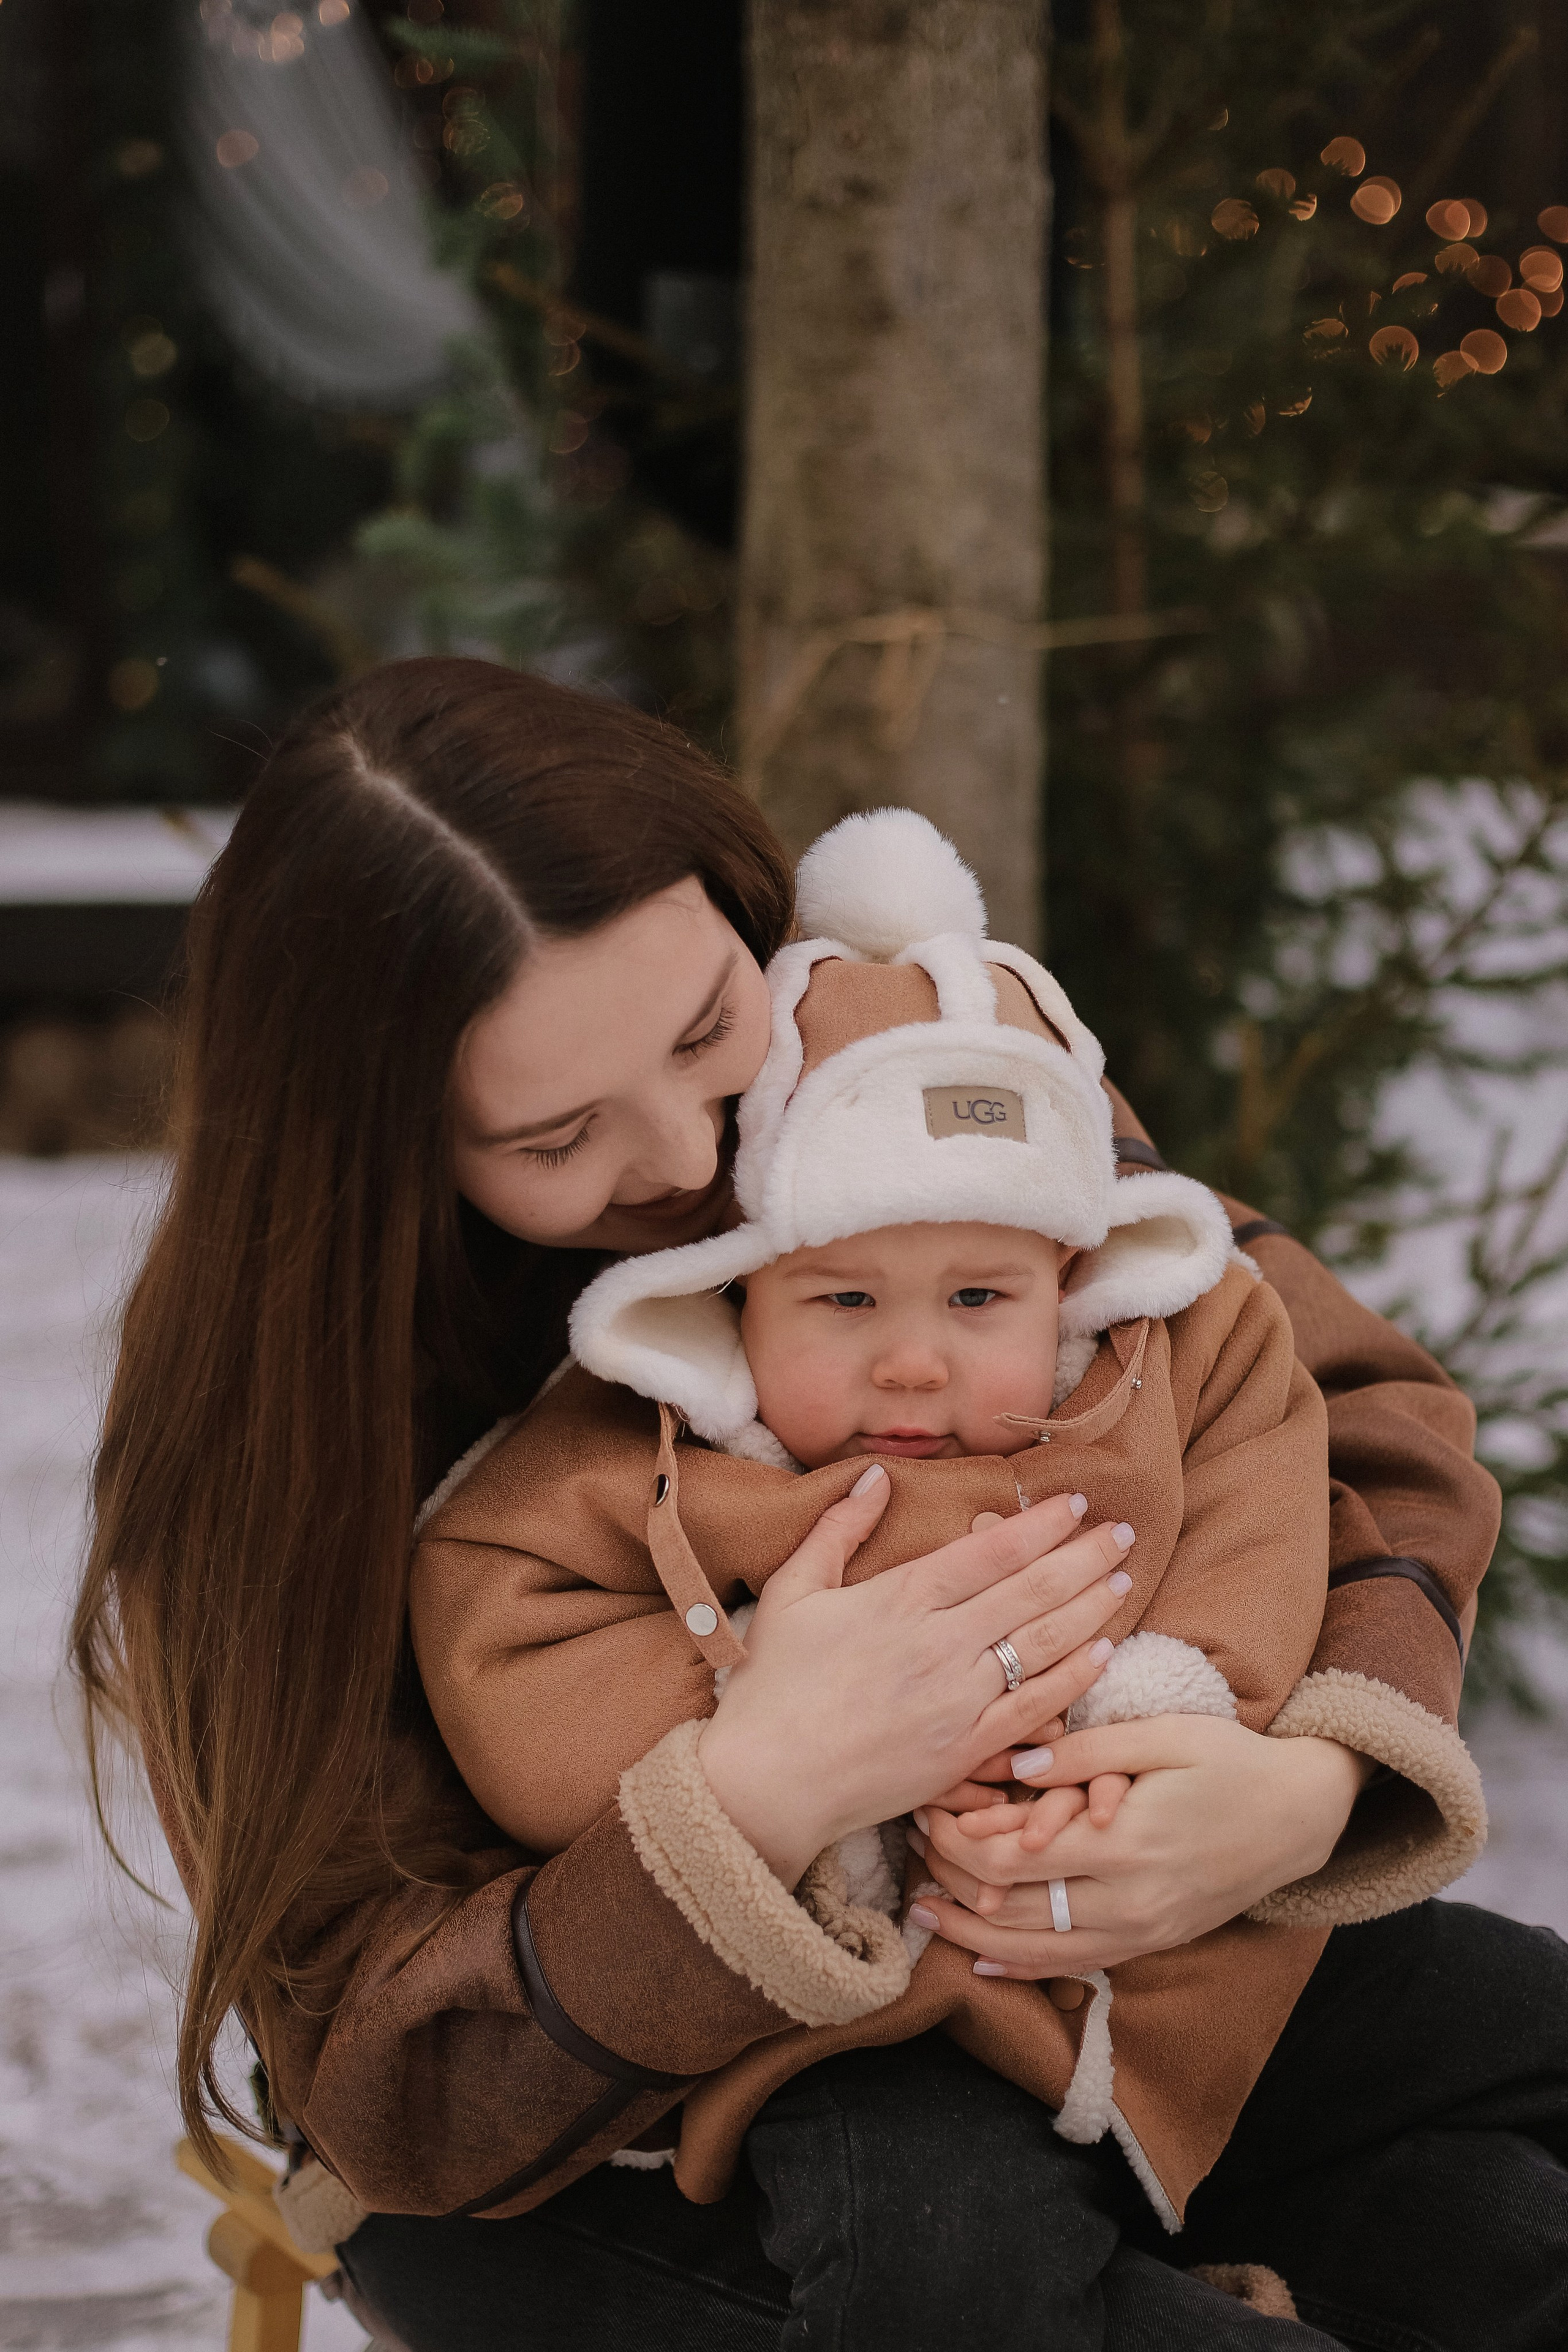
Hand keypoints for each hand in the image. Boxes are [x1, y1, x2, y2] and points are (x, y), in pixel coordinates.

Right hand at [697, 1474, 1136, 1886]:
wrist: (767, 1782)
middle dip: (1084, 1557)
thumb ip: (836, 1530)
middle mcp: (939, 1645)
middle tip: (1123, 1533)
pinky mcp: (964, 1752)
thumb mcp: (792, 1593)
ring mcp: (957, 1701)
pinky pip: (1034, 1709)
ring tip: (1124, 1580)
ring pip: (1043, 1644)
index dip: (1039, 1525)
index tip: (1076, 1504)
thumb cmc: (772, 1686)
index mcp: (899, 1600)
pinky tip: (1102, 1654)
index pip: (988, 1551)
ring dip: (1091, 1608)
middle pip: (1030, 1590)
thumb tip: (874, 1476)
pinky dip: (1074, 1679)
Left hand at [904, 1715, 1369, 1974]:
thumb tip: (1014, 1765)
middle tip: (911, 1845)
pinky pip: (1072, 1967)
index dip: (955, 1839)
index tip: (924, 1807)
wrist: (1298, 1817)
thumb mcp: (1164, 1737)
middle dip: (950, 1878)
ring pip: (1032, 1950)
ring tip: (920, 1907)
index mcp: (1123, 1844)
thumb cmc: (1231, 1761)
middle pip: (1008, 1907)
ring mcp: (1139, 1932)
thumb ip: (1086, 1754)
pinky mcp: (1149, 1945)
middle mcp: (1126, 1902)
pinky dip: (1020, 1967)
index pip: (1009, 1860)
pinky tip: (981, 1960)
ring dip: (970, 1932)